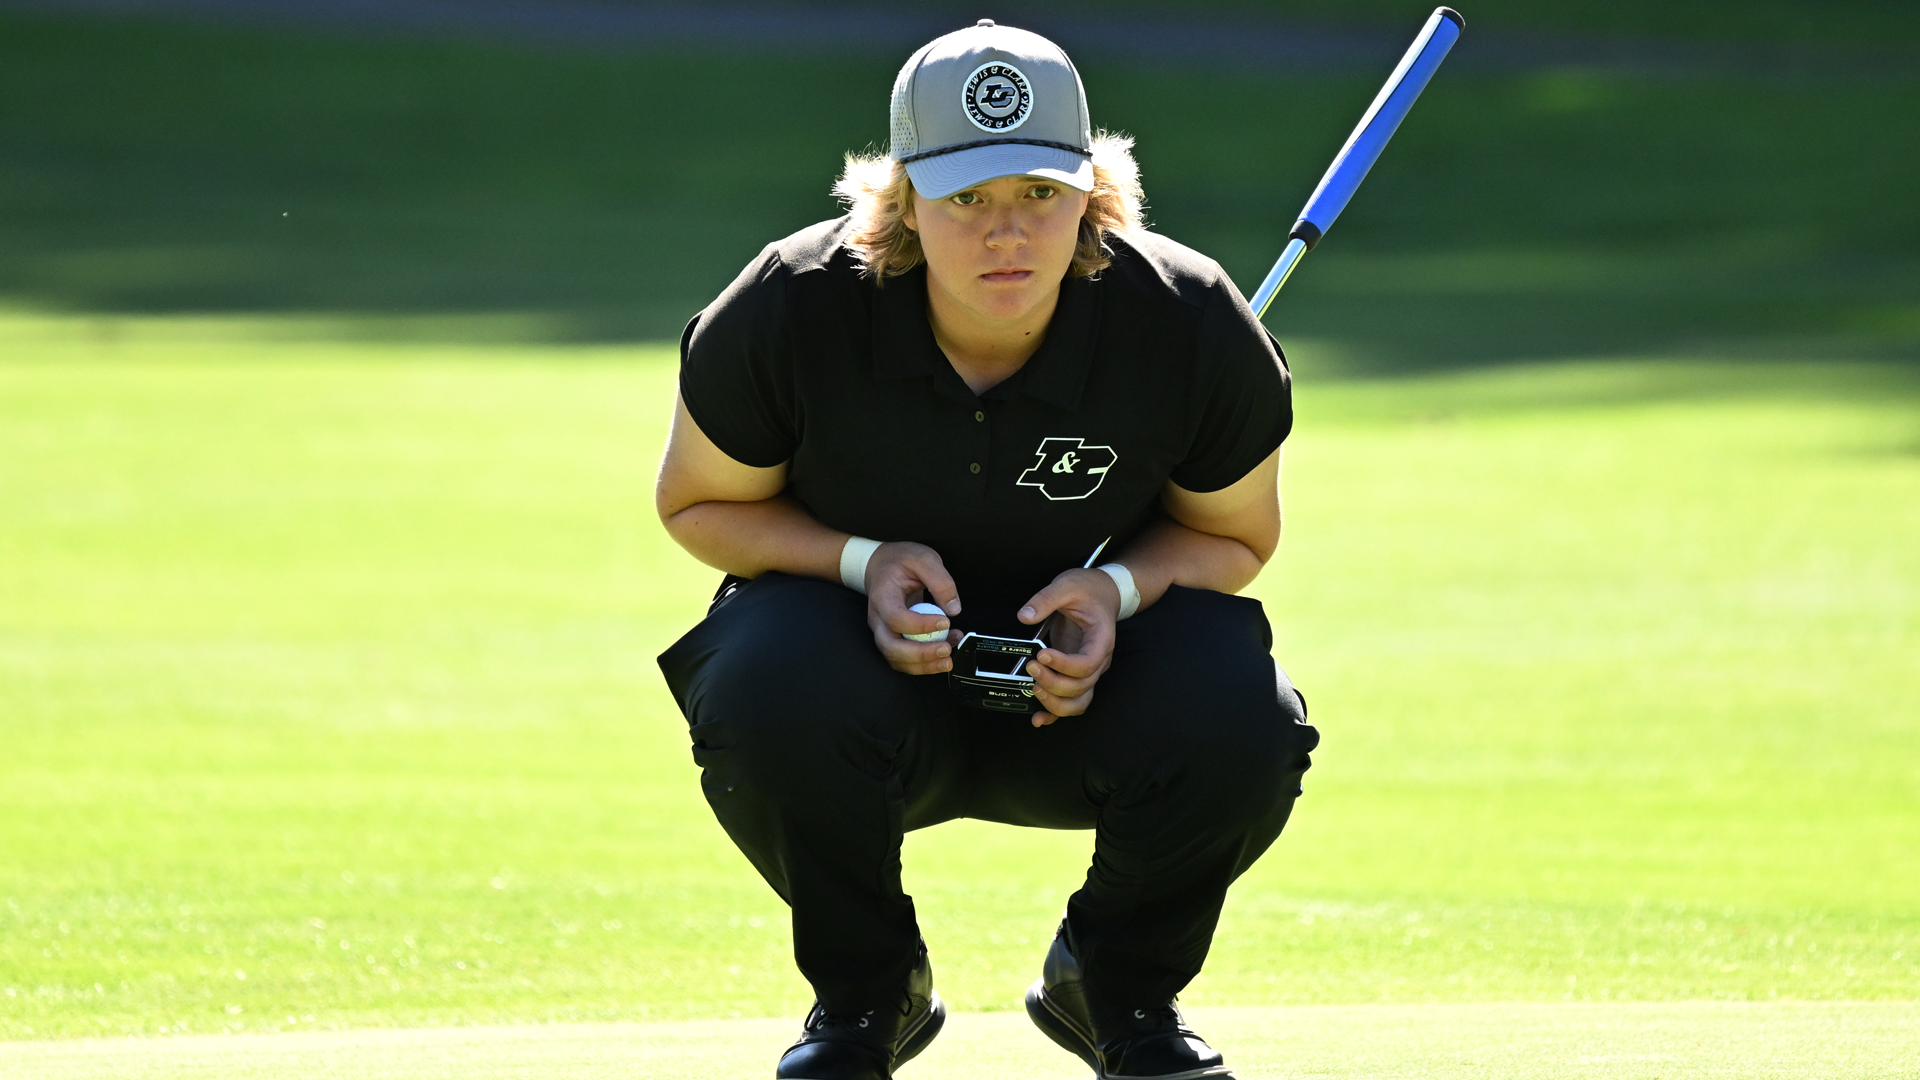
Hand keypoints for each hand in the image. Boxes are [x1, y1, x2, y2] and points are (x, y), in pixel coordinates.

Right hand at [865, 541, 962, 675]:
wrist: (881, 566)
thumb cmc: (899, 562)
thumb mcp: (923, 559)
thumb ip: (940, 581)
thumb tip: (953, 609)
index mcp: (882, 597)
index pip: (896, 618)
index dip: (921, 625)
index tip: (944, 622)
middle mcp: (878, 619)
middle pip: (891, 647)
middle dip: (921, 654)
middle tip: (946, 649)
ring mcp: (883, 632)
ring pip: (897, 659)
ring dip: (924, 664)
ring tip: (948, 658)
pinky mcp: (892, 639)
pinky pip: (905, 660)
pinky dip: (924, 662)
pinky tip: (944, 649)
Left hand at [1017, 567, 1120, 726]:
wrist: (1102, 593)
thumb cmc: (1089, 590)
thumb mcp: (1067, 585)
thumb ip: (1046, 599)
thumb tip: (1025, 615)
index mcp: (1100, 639)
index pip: (1087, 664)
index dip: (1064, 665)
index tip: (1042, 655)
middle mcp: (1098, 660)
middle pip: (1081, 686)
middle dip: (1053, 683)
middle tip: (1031, 667)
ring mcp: (1088, 671)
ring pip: (1079, 702)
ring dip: (1055, 703)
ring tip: (1034, 689)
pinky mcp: (1075, 674)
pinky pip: (1071, 702)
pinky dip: (1054, 714)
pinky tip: (1037, 718)